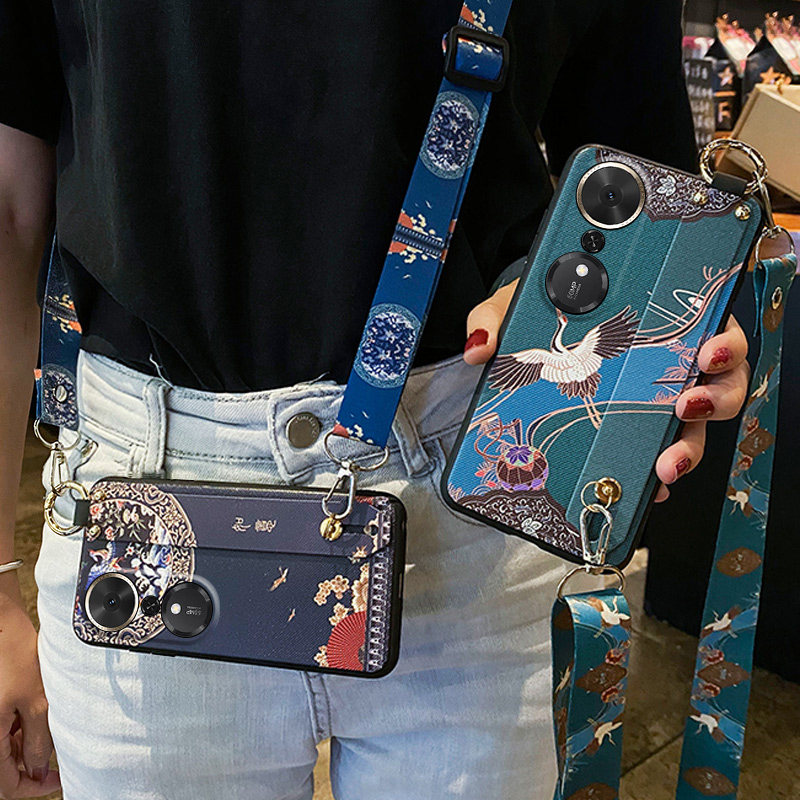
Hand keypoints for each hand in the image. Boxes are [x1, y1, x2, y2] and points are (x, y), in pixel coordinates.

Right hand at [0, 583, 59, 797]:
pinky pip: (2, 732)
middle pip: (3, 770)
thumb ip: (36, 739)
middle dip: (29, 769)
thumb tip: (39, 769)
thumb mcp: (35, 700)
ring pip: (3, 750)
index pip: (5, 785)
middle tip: (58, 760)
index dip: (32, 788)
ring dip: (25, 750)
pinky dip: (19, 733)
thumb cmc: (14, 657)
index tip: (57, 781)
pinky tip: (37, 720)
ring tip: (51, 735)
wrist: (1, 624)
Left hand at [463, 280, 749, 502]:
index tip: (708, 351)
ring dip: (691, 444)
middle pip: (720, 379)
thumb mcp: (517, 306)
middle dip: (717, 396)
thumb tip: (480, 349)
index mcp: (652, 317)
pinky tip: (647, 486)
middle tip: (688, 404)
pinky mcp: (636, 430)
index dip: (723, 341)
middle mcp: (665, 359)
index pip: (709, 324)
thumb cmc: (538, 315)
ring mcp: (654, 398)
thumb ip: (494, 317)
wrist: (528, 344)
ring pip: (698, 425)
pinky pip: (661, 453)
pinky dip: (659, 473)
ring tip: (667, 460)